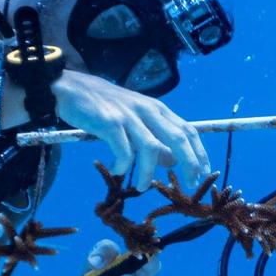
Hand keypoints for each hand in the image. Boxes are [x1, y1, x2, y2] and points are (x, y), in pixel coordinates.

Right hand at [52, 70, 208, 190]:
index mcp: (157, 109)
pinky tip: (119, 171)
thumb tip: (172, 162)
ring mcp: (129, 116)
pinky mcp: (110, 122)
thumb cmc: (105, 106)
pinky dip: (124, 165)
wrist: (71, 89)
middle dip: (189, 163)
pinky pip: (124, 150)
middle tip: (191, 183)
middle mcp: (147, 110)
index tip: (205, 173)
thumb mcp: (136, 120)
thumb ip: (155, 138)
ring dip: (149, 172)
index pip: (188, 130)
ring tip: (142, 186)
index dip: (200, 153)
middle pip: (178, 138)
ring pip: (151, 148)